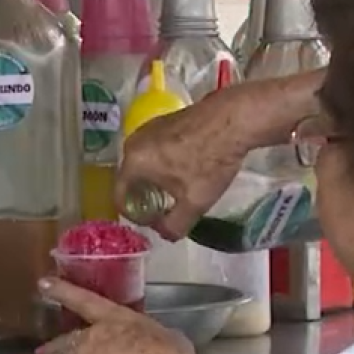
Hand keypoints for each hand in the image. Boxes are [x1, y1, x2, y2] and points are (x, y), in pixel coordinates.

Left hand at [0, 279, 194, 353]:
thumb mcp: (174, 341)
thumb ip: (162, 339)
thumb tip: (163, 342)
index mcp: (119, 319)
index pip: (89, 301)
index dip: (66, 292)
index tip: (46, 283)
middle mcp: (95, 334)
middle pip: (74, 334)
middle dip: (63, 337)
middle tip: (51, 339)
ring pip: (59, 351)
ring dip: (49, 351)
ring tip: (39, 352)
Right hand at [114, 90, 248, 239]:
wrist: (232, 119)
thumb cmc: (209, 161)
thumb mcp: (194, 203)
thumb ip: (174, 225)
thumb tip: (165, 233)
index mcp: (133, 163)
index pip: (120, 197)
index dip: (136, 216)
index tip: (155, 222)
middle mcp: (133, 143)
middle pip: (131, 179)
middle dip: (145, 198)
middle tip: (165, 210)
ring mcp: (147, 128)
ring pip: (143, 163)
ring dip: (155, 180)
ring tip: (176, 191)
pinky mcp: (163, 120)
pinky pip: (153, 149)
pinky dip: (162, 163)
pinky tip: (183, 168)